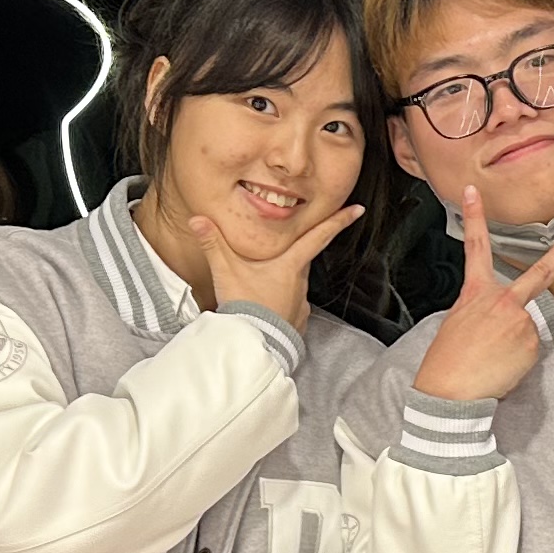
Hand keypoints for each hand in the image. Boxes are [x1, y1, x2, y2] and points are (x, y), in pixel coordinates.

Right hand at [193, 200, 366, 331]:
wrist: (255, 343)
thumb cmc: (245, 305)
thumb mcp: (226, 270)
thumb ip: (212, 243)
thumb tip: (197, 219)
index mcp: (290, 263)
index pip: (319, 235)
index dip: (338, 220)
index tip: (356, 210)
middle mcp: (301, 281)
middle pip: (302, 259)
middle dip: (292, 254)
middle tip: (275, 257)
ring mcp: (301, 303)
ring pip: (295, 283)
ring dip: (282, 281)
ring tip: (261, 286)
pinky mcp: (297, 321)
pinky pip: (292, 306)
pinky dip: (281, 303)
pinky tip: (266, 305)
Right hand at [413, 195, 553, 404]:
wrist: (449, 392)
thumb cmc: (447, 363)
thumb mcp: (457, 324)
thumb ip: (483, 311)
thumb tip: (503, 319)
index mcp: (476, 294)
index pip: (476, 248)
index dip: (474, 217)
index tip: (474, 193)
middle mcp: (502, 301)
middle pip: (541, 271)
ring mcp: (521, 321)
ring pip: (528, 328)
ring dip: (515, 345)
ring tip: (491, 360)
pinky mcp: (532, 343)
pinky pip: (530, 349)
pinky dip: (519, 360)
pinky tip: (501, 367)